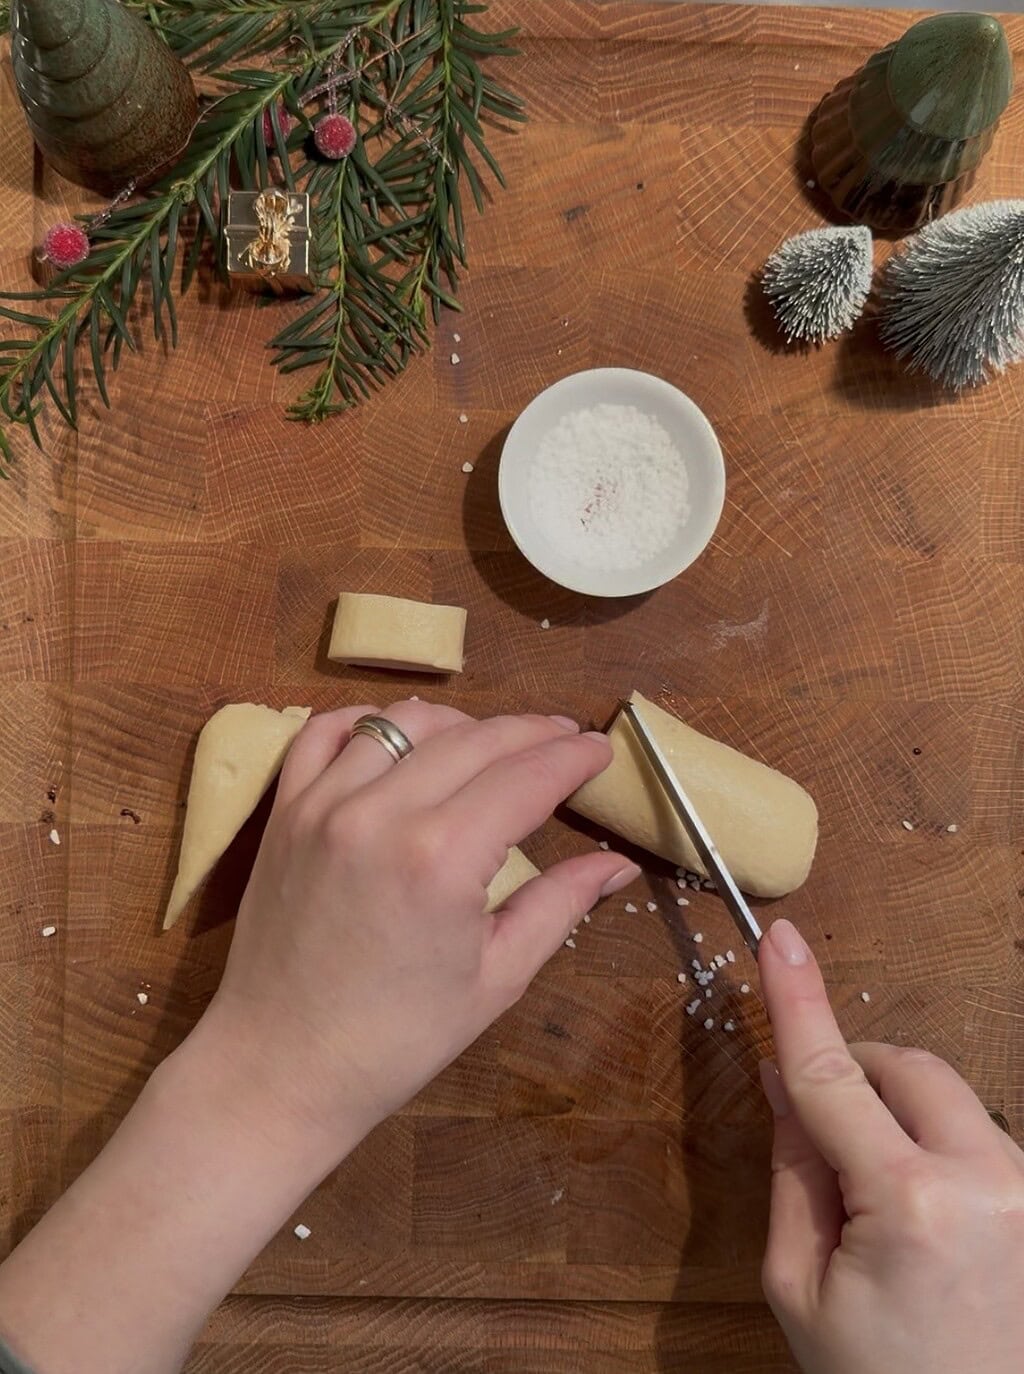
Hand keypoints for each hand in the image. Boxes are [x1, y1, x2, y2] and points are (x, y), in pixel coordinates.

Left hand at [0, 702, 634, 1373]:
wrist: (280, 1067)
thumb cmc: (398, 1039)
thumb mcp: (497, 978)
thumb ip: (560, 905)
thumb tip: (618, 863)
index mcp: (443, 859)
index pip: (526, 777)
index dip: (573, 756)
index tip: (601, 749)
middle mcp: (382, 813)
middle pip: (475, 739)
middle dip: (532, 732)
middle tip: (565, 739)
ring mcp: (324, 804)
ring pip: (405, 722)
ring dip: (460, 724)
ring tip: (491, 745)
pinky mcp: (285, 811)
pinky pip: (325, 733)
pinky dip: (368, 722)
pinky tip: (401, 740)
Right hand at [758, 918, 1023, 1373]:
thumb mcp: (801, 1288)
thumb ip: (794, 1170)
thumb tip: (784, 1078)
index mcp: (913, 1206)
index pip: (834, 1078)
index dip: (798, 1004)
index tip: (780, 942)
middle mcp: (989, 1183)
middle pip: (906, 1067)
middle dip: (855, 1073)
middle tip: (820, 1130)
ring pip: (949, 1099)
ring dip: (900, 1119)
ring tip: (880, 1204)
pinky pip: (982, 1138)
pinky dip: (938, 1149)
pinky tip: (927, 1220)